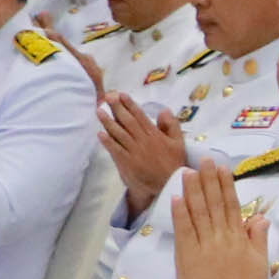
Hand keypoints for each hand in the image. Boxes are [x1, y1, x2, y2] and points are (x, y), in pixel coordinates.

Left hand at [99, 91, 192, 214]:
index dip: (130, 104)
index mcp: (155, 134)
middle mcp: (143, 140)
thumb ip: (172, 125)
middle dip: (117, 108)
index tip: (122, 95)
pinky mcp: (127, 162)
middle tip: (108, 97)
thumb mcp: (179, 142)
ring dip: (108, 121)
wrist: (168, 184)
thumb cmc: (173, 163)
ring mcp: (134, 151)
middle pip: (127, 121)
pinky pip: (115, 150)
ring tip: (99, 111)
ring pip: (119, 133)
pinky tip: (100, 133)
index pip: (140, 116)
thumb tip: (164, 110)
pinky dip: (108, 142)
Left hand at [159, 161, 272, 278]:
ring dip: (193, 191)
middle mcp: (222, 238)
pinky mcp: (188, 256)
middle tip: (203, 160)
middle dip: (208, 181)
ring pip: (198, 213)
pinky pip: (184, 230)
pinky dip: (180, 213)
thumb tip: (260, 217)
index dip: (225, 185)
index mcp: (239, 238)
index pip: (231, 205)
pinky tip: (177, 198)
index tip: (221, 168)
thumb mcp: (261, 262)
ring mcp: (204, 246)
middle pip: (213, 204)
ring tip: (188, 172)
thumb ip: (259, 238)